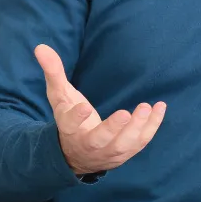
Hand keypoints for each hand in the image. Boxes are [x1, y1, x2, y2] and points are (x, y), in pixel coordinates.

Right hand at [35, 44, 165, 174]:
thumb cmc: (69, 119)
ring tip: (146, 107)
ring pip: (124, 144)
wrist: (77, 154)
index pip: (69, 125)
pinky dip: (152, 126)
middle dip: (113, 129)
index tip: (84, 107)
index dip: (76, 117)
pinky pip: (141, 142)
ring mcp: (108, 152)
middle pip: (99, 140)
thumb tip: (40, 47)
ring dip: (137, 128)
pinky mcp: (126, 152)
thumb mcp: (59, 96)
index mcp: (69, 130)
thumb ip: (53, 72)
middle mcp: (88, 144)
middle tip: (125, 114)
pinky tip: (159, 107)